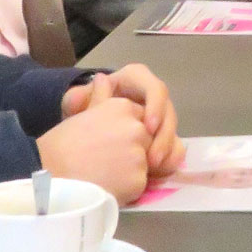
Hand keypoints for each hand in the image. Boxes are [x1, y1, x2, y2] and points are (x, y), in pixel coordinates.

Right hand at [37, 80, 152, 202]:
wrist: (49, 176)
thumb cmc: (62, 145)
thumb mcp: (81, 115)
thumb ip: (99, 96)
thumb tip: (103, 77)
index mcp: (123, 107)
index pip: (139, 119)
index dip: (122, 134)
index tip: (104, 143)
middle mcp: (136, 127)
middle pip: (145, 141)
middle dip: (130, 151)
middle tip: (102, 160)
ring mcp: (140, 154)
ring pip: (144, 164)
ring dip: (129, 170)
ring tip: (102, 174)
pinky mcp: (139, 180)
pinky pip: (139, 184)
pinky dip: (127, 188)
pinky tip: (107, 186)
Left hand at [61, 65, 181, 171]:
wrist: (82, 131)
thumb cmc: (81, 109)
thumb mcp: (76, 102)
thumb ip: (78, 99)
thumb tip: (85, 94)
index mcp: (133, 80)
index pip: (152, 86)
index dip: (155, 105)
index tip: (148, 128)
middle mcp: (150, 96)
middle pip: (168, 111)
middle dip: (163, 135)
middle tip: (152, 158)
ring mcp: (157, 117)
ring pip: (173, 130)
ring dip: (166, 149)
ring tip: (152, 168)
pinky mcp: (160, 137)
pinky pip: (174, 146)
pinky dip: (170, 159)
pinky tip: (159, 172)